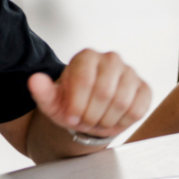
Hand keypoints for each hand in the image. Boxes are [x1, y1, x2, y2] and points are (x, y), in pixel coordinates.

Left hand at [29, 49, 150, 137]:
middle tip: (85, 121)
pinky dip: (122, 122)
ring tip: (98, 121)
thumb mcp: (53, 102)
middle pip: (104, 92)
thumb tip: (35, 80)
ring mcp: (130, 72)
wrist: (91, 111)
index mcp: (86, 57)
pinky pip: (137, 109)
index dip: (77, 105)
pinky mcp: (144, 88)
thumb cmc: (73, 104)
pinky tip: (113, 119)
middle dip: (91, 115)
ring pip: (122, 102)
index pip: (84, 80)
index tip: (71, 118)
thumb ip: (42, 92)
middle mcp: (111, 59)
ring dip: (106, 120)